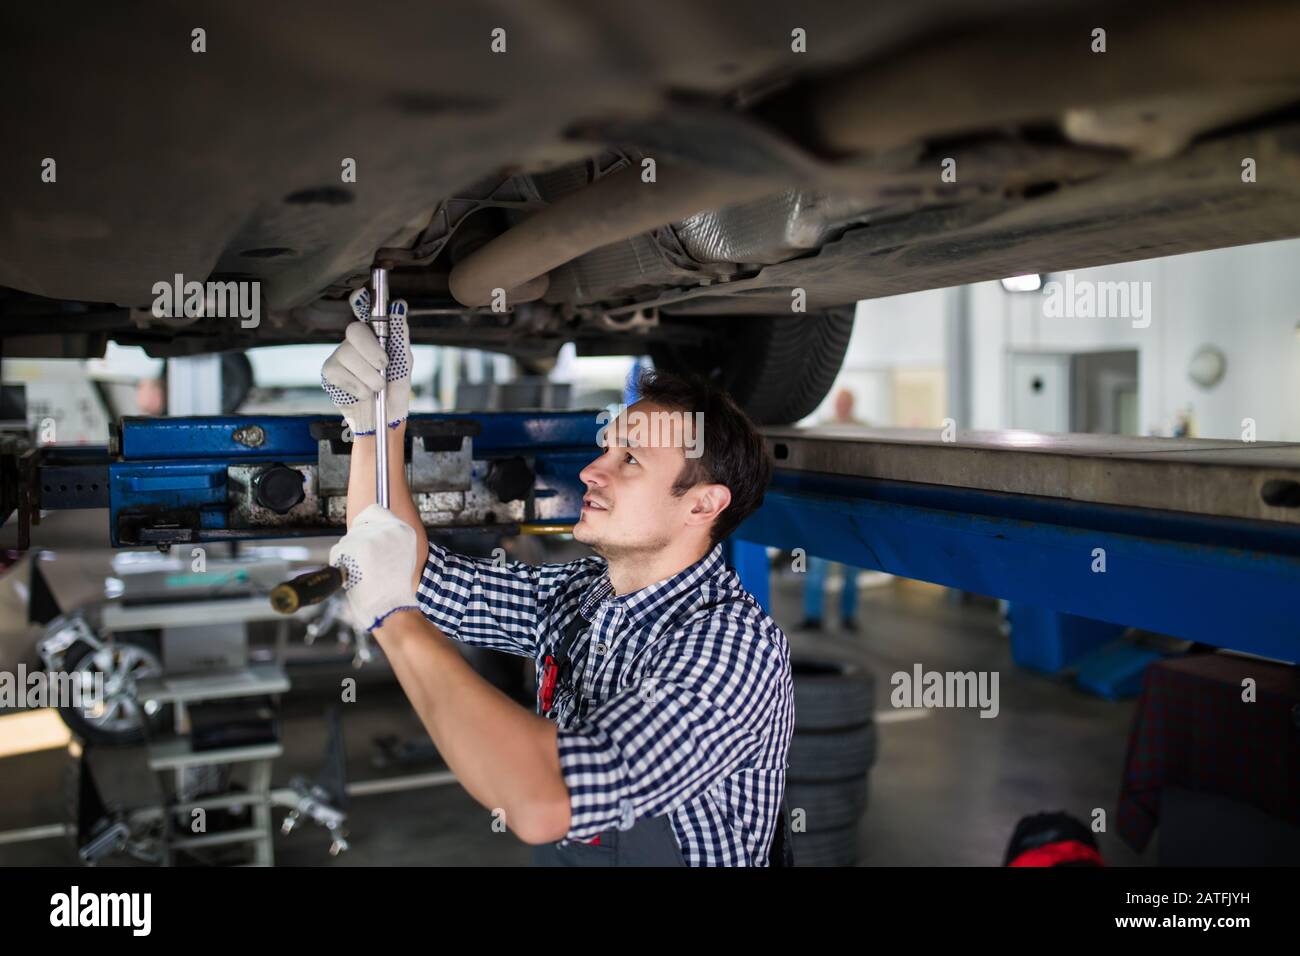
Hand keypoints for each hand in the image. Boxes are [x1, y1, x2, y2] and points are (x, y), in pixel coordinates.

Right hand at [320, 287, 411, 435]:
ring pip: (349, 356)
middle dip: (373, 351)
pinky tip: (363, 393)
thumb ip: (399, 334)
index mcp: (373, 336)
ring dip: (370, 377)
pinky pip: (341, 374)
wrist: (386, 418)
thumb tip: (399, 305)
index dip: (361, 302)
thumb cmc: (394, 389)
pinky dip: (358, 387)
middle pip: (354, 332)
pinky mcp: (329, 373)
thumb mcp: (404, 361)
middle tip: (384, 365)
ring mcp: (339, 356)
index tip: (361, 294)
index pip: (364, 312)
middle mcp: (353, 342)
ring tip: (377, 387)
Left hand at [328, 504, 420, 631]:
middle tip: (368, 564)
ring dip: (349, 555)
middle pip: (359, 526)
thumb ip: (389, 541)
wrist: (390, 609)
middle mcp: (389, 530)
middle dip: (357, 544)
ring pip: (347, 540)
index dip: (366, 523)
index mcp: (404, 531)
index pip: (375, 511)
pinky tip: (355, 574)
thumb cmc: (394, 590)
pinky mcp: (357, 547)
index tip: (364, 533)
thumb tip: (371, 533)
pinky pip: (339, 550)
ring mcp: (372, 537)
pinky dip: (340, 563)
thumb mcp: (403, 558)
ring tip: (363, 572)